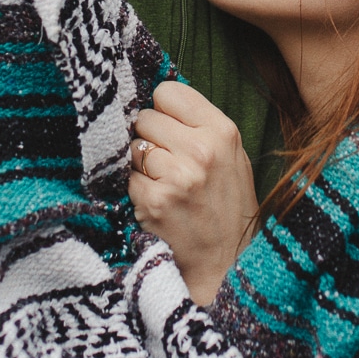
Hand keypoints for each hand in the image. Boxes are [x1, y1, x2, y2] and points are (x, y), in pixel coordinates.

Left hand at [129, 81, 257, 304]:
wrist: (226, 265)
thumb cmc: (227, 208)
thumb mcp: (232, 158)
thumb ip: (200, 126)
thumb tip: (157, 100)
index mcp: (222, 131)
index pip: (168, 92)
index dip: (163, 111)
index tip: (170, 130)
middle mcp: (202, 149)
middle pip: (145, 117)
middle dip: (149, 139)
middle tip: (168, 165)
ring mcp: (177, 176)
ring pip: (133, 147)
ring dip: (141, 166)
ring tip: (164, 186)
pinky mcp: (155, 201)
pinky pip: (127, 178)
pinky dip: (136, 191)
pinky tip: (156, 205)